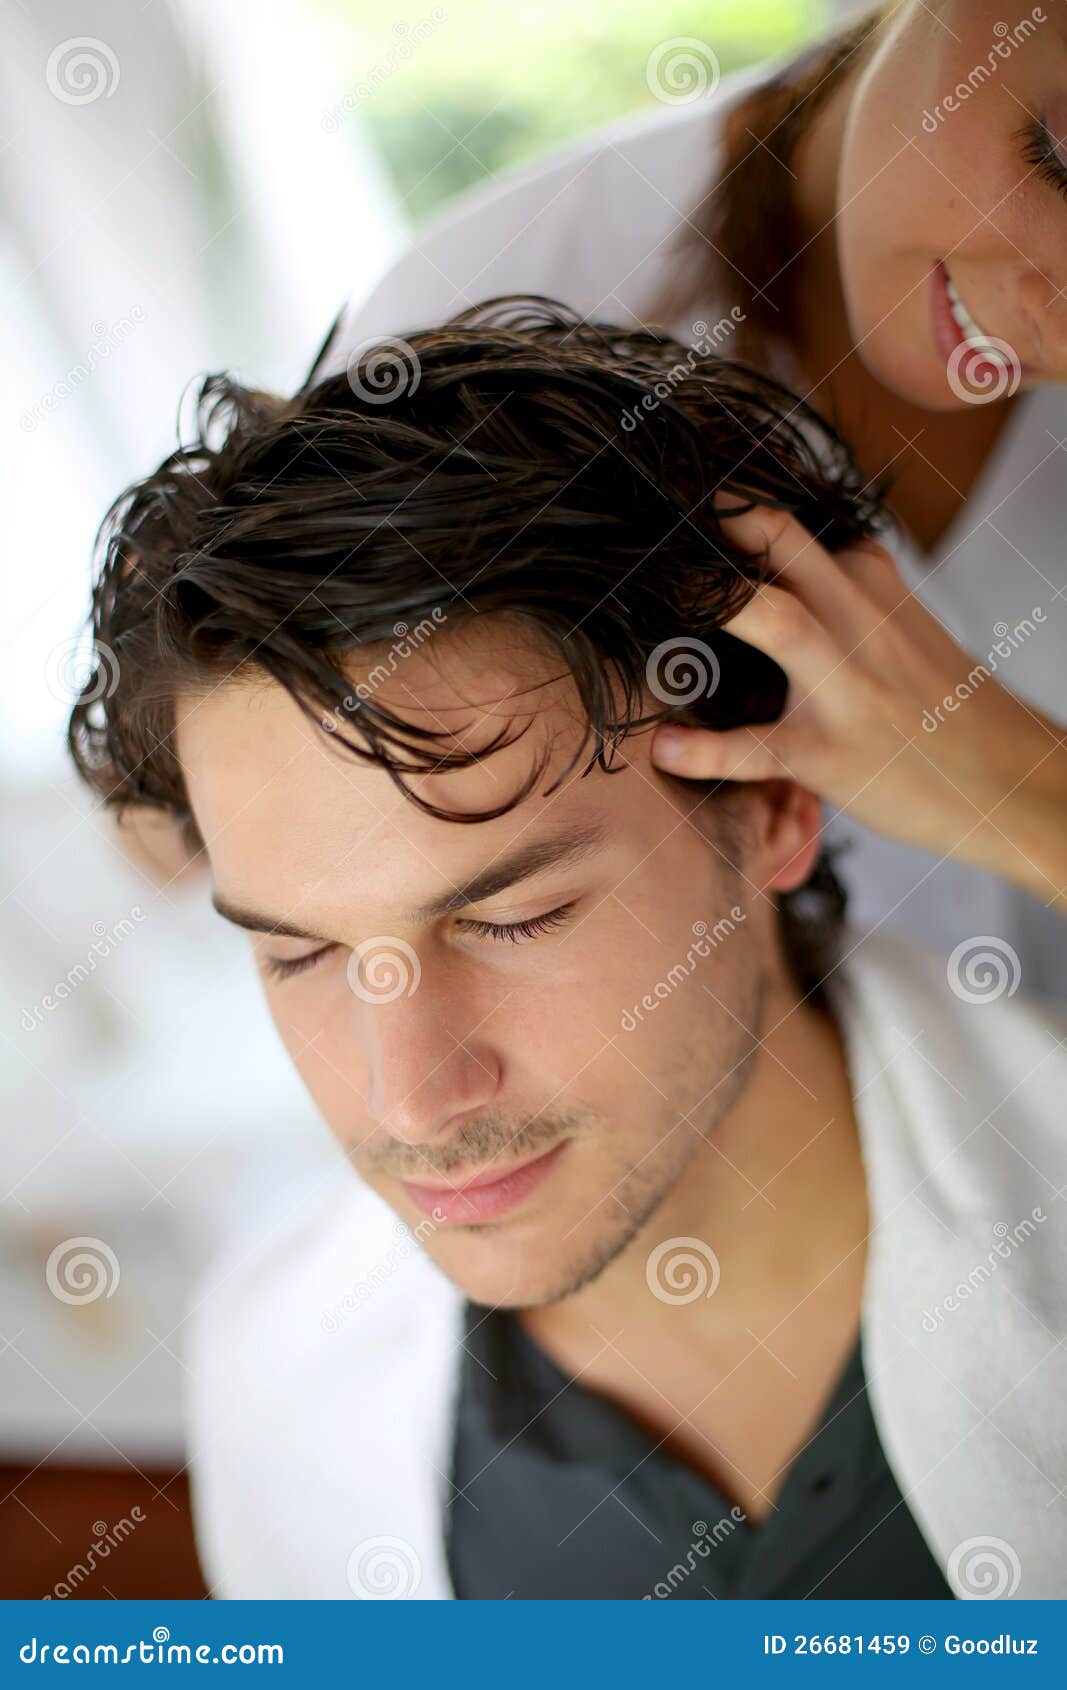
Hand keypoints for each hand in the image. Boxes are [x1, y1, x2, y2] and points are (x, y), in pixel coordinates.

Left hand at [650, 506, 1066, 908]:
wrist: (1007, 778)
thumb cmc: (941, 703)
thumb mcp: (901, 621)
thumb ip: (842, 588)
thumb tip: (773, 564)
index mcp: (869, 580)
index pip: (789, 525)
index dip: (725, 512)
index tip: (670, 507)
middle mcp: (857, 617)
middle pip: (780, 541)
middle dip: (714, 525)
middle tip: (652, 524)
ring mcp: (843, 684)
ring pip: (776, 621)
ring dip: (715, 602)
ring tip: (648, 596)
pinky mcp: (827, 752)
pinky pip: (755, 748)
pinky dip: (703, 752)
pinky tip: (666, 750)